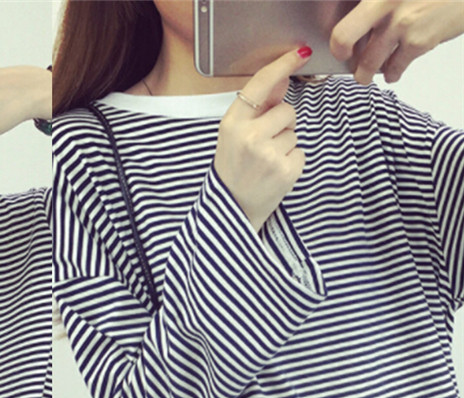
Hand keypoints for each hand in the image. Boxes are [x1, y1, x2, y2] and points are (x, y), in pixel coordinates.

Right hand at [213, 48, 311, 232]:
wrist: (231, 210)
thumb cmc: (233, 169)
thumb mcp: (234, 135)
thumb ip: (258, 108)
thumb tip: (282, 78)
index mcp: (232, 124)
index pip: (261, 84)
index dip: (282, 66)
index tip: (300, 54)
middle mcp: (250, 137)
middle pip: (287, 110)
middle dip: (282, 124)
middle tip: (263, 146)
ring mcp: (269, 155)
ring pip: (294, 133)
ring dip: (285, 145)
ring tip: (265, 162)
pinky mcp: (286, 171)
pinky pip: (300, 152)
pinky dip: (291, 162)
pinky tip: (274, 173)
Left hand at [331, 0, 463, 83]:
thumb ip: (382, 2)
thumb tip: (365, 20)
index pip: (347, 20)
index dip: (337, 31)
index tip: (338, 38)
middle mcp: (386, 1)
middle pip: (344, 37)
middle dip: (342, 53)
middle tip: (346, 58)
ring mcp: (401, 23)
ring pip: (369, 60)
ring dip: (366, 72)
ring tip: (366, 74)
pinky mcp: (418, 41)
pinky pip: (395, 67)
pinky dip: (392, 73)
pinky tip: (392, 72)